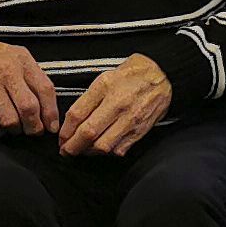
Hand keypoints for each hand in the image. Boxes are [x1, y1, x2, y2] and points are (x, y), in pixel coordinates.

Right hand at [0, 32, 61, 136]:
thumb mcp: (15, 54)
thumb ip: (31, 75)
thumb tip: (46, 104)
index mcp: (22, 61)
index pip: (45, 90)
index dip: (51, 112)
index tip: (51, 125)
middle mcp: (8, 73)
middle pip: (29, 109)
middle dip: (34, 127)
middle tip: (33, 130)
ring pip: (10, 121)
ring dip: (14, 129)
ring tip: (14, 126)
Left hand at [58, 53, 174, 156]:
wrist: (163, 75)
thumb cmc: (134, 74)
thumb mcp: (105, 77)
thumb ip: (88, 98)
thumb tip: (73, 121)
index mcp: (106, 87)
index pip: (78, 114)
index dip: (65, 131)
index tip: (62, 138)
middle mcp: (118, 104)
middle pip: (88, 133)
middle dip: (73, 146)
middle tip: (67, 150)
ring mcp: (130, 119)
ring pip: (103, 145)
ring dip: (89, 152)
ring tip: (84, 150)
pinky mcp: (140, 130)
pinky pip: (120, 149)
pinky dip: (108, 152)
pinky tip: (103, 147)